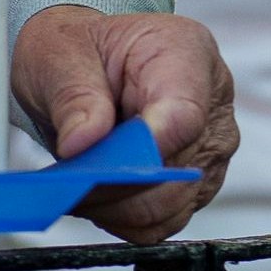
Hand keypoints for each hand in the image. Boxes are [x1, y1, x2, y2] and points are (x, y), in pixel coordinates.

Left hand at [12, 6, 236, 242]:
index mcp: (187, 55)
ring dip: (116, 205)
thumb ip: (74, 96)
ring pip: (169, 206)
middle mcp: (211, 106)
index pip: (183, 116)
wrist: (84, 63)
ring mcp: (210, 151)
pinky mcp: (195, 186)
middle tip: (67, 179)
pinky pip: (162, 221)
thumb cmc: (80, 50)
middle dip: (116, 183)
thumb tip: (82, 143)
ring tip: (77, 183)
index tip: (100, 164)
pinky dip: (123, 217)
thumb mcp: (59, 55)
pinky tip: (96, 195)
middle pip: (177, 171)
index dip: (145, 150)